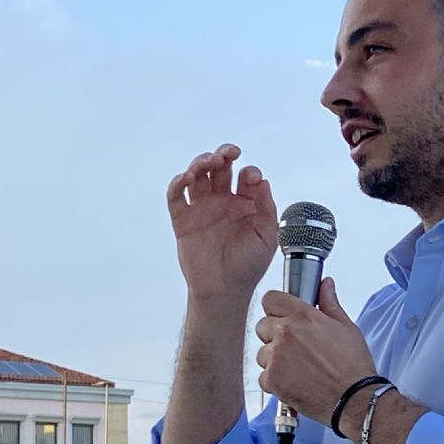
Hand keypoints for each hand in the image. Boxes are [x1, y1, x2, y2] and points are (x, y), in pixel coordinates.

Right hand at [166, 144, 277, 302]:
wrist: (224, 290)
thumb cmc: (247, 266)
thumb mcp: (266, 238)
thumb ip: (267, 210)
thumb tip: (263, 181)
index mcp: (245, 203)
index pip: (245, 177)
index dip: (248, 172)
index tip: (250, 178)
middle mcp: (223, 201)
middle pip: (219, 168)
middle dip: (223, 155)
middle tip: (229, 154)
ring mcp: (202, 208)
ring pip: (198, 175)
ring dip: (201, 163)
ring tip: (208, 163)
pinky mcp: (183, 219)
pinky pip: (176, 196)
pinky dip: (178, 183)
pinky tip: (187, 178)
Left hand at [254, 277, 378, 424]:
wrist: (354, 399)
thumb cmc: (353, 367)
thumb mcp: (347, 328)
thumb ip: (330, 304)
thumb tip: (325, 285)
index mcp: (303, 317)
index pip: (271, 299)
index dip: (277, 308)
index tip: (283, 316)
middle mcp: (286, 334)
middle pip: (263, 326)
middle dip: (275, 335)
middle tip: (295, 348)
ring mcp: (276, 357)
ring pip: (262, 352)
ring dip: (274, 359)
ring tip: (298, 368)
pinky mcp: (272, 380)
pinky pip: (263, 376)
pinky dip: (276, 381)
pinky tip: (295, 382)